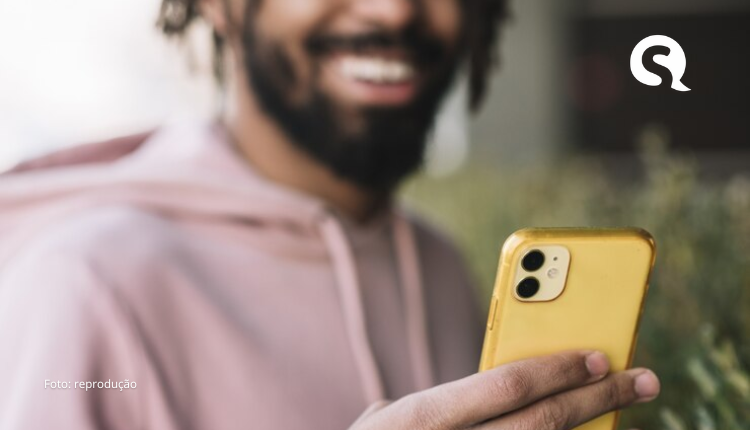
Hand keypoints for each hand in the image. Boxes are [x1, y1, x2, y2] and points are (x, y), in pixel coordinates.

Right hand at [350, 351, 659, 429]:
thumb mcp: (379, 425)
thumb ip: (424, 405)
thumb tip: (472, 390)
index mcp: (425, 418)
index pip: (507, 385)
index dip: (558, 369)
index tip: (598, 355)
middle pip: (543, 421)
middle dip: (598, 397)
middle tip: (639, 379)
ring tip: (623, 414)